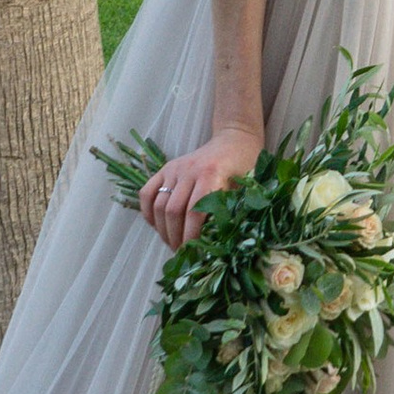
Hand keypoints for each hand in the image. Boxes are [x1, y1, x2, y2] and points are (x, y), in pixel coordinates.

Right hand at [136, 125, 260, 248]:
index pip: (194, 212)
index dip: (191, 236)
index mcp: (211, 174)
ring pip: (159, 205)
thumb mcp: (246, 187)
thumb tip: (219, 243)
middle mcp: (189, 170)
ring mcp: (174, 169)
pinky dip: (148, 212)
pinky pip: (147, 192)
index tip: (194, 253)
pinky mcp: (165, 168)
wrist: (234, 139)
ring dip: (162, 230)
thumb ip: (232, 210)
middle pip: (173, 211)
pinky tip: (157, 226)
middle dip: (175, 238)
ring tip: (172, 244)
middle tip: (182, 254)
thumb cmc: (245, 166)